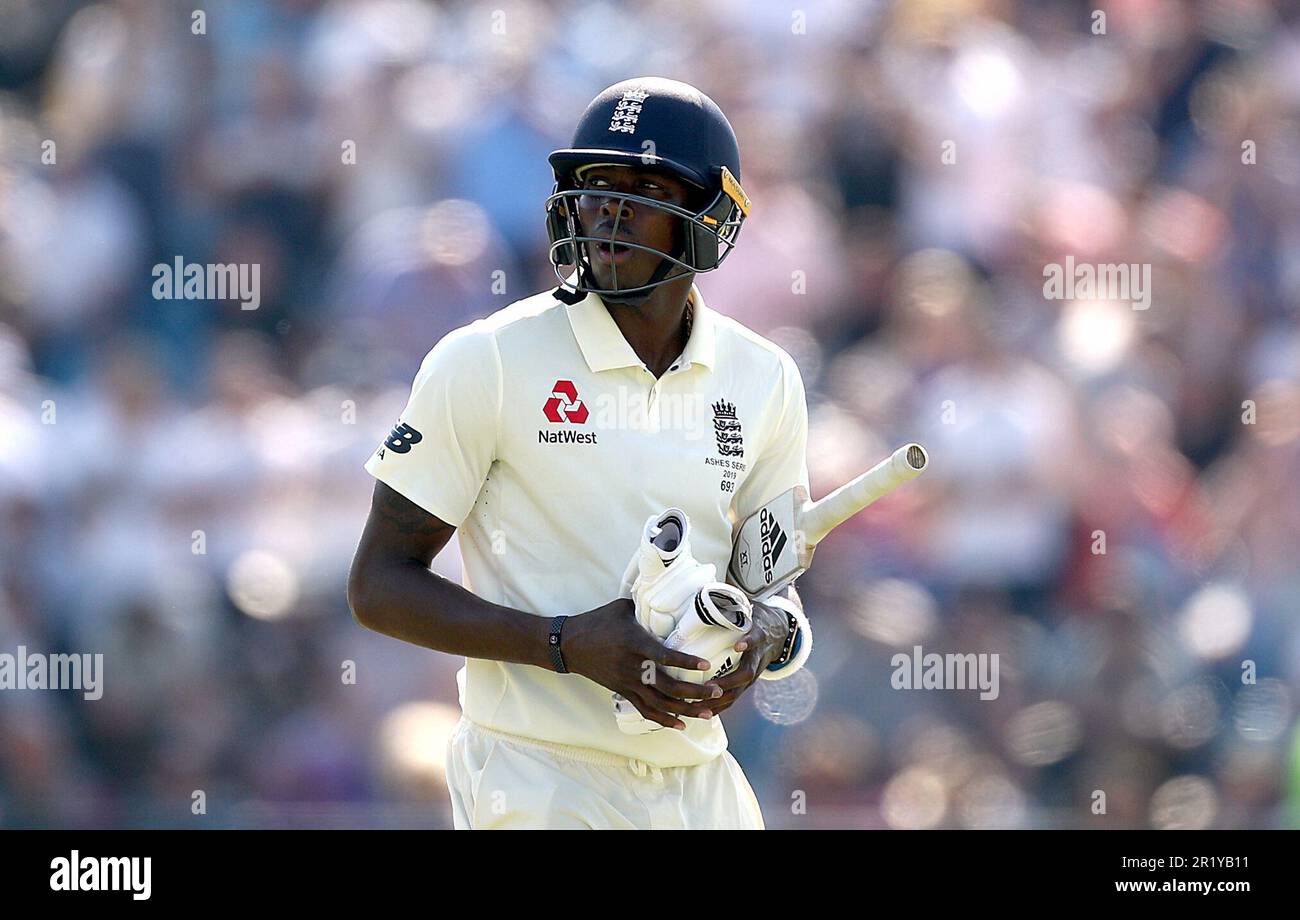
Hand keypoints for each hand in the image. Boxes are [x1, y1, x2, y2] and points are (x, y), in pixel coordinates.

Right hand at [562, 598, 724, 729]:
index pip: (664, 656)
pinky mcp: (624, 692)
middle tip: (717, 692)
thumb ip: (647, 606)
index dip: (687, 662)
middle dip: (695, 692)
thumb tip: (671, 596)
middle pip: (668, 686)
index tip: (707, 665)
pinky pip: (647, 710)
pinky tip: (681, 725)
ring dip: (686, 710)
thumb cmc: (598, 621)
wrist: (570, 645)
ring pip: (661, 703)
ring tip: (707, 713)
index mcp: (635, 644)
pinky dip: (665, 720)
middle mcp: (633, 667)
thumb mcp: (622, 607)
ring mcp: (628, 683)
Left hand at [703, 599, 790, 714]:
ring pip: (739, 690)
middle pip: (746, 673)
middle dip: (729, 681)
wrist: (780, 631)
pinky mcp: (747, 682)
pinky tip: (704, 713)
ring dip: (721, 698)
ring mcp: (754, 671)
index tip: (737, 645)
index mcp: (758, 635)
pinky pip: (735, 697)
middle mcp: (758, 656)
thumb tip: (704, 585)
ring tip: (702, 705)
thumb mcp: (748, 604)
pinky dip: (721, 706)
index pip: (756, 638)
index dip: (748, 641)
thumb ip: (730, 599)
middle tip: (711, 685)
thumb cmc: (756, 616)